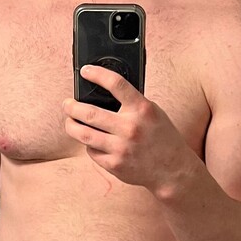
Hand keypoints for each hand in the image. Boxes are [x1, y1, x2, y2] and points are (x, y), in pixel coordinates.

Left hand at [63, 64, 192, 194]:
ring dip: (71, 126)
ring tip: (69, 121)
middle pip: (89, 113)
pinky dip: (89, 144)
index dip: (97, 74)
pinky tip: (91, 141)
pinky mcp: (115, 165)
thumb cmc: (162, 137)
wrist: (173, 169)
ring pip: (83, 134)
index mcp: (142, 110)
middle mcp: (130, 128)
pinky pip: (92, 151)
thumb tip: (103, 92)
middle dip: (71, 107)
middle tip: (67, 104)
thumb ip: (132, 102)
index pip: (116, 84)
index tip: (85, 71)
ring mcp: (121, 148)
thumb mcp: (153, 113)